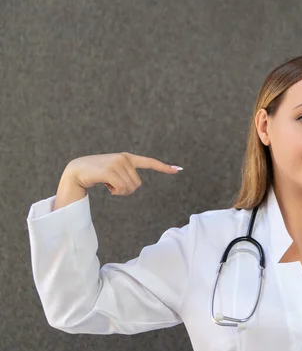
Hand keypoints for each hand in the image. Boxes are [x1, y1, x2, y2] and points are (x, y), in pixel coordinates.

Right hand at [64, 152, 182, 195]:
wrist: (76, 171)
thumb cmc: (95, 174)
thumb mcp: (113, 172)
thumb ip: (125, 175)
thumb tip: (134, 186)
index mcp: (127, 157)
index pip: (149, 162)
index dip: (163, 167)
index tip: (178, 169)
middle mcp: (124, 158)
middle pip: (137, 184)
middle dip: (126, 190)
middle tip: (112, 185)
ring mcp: (117, 163)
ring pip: (130, 188)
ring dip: (119, 192)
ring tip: (107, 184)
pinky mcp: (109, 170)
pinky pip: (122, 189)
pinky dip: (116, 192)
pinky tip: (105, 186)